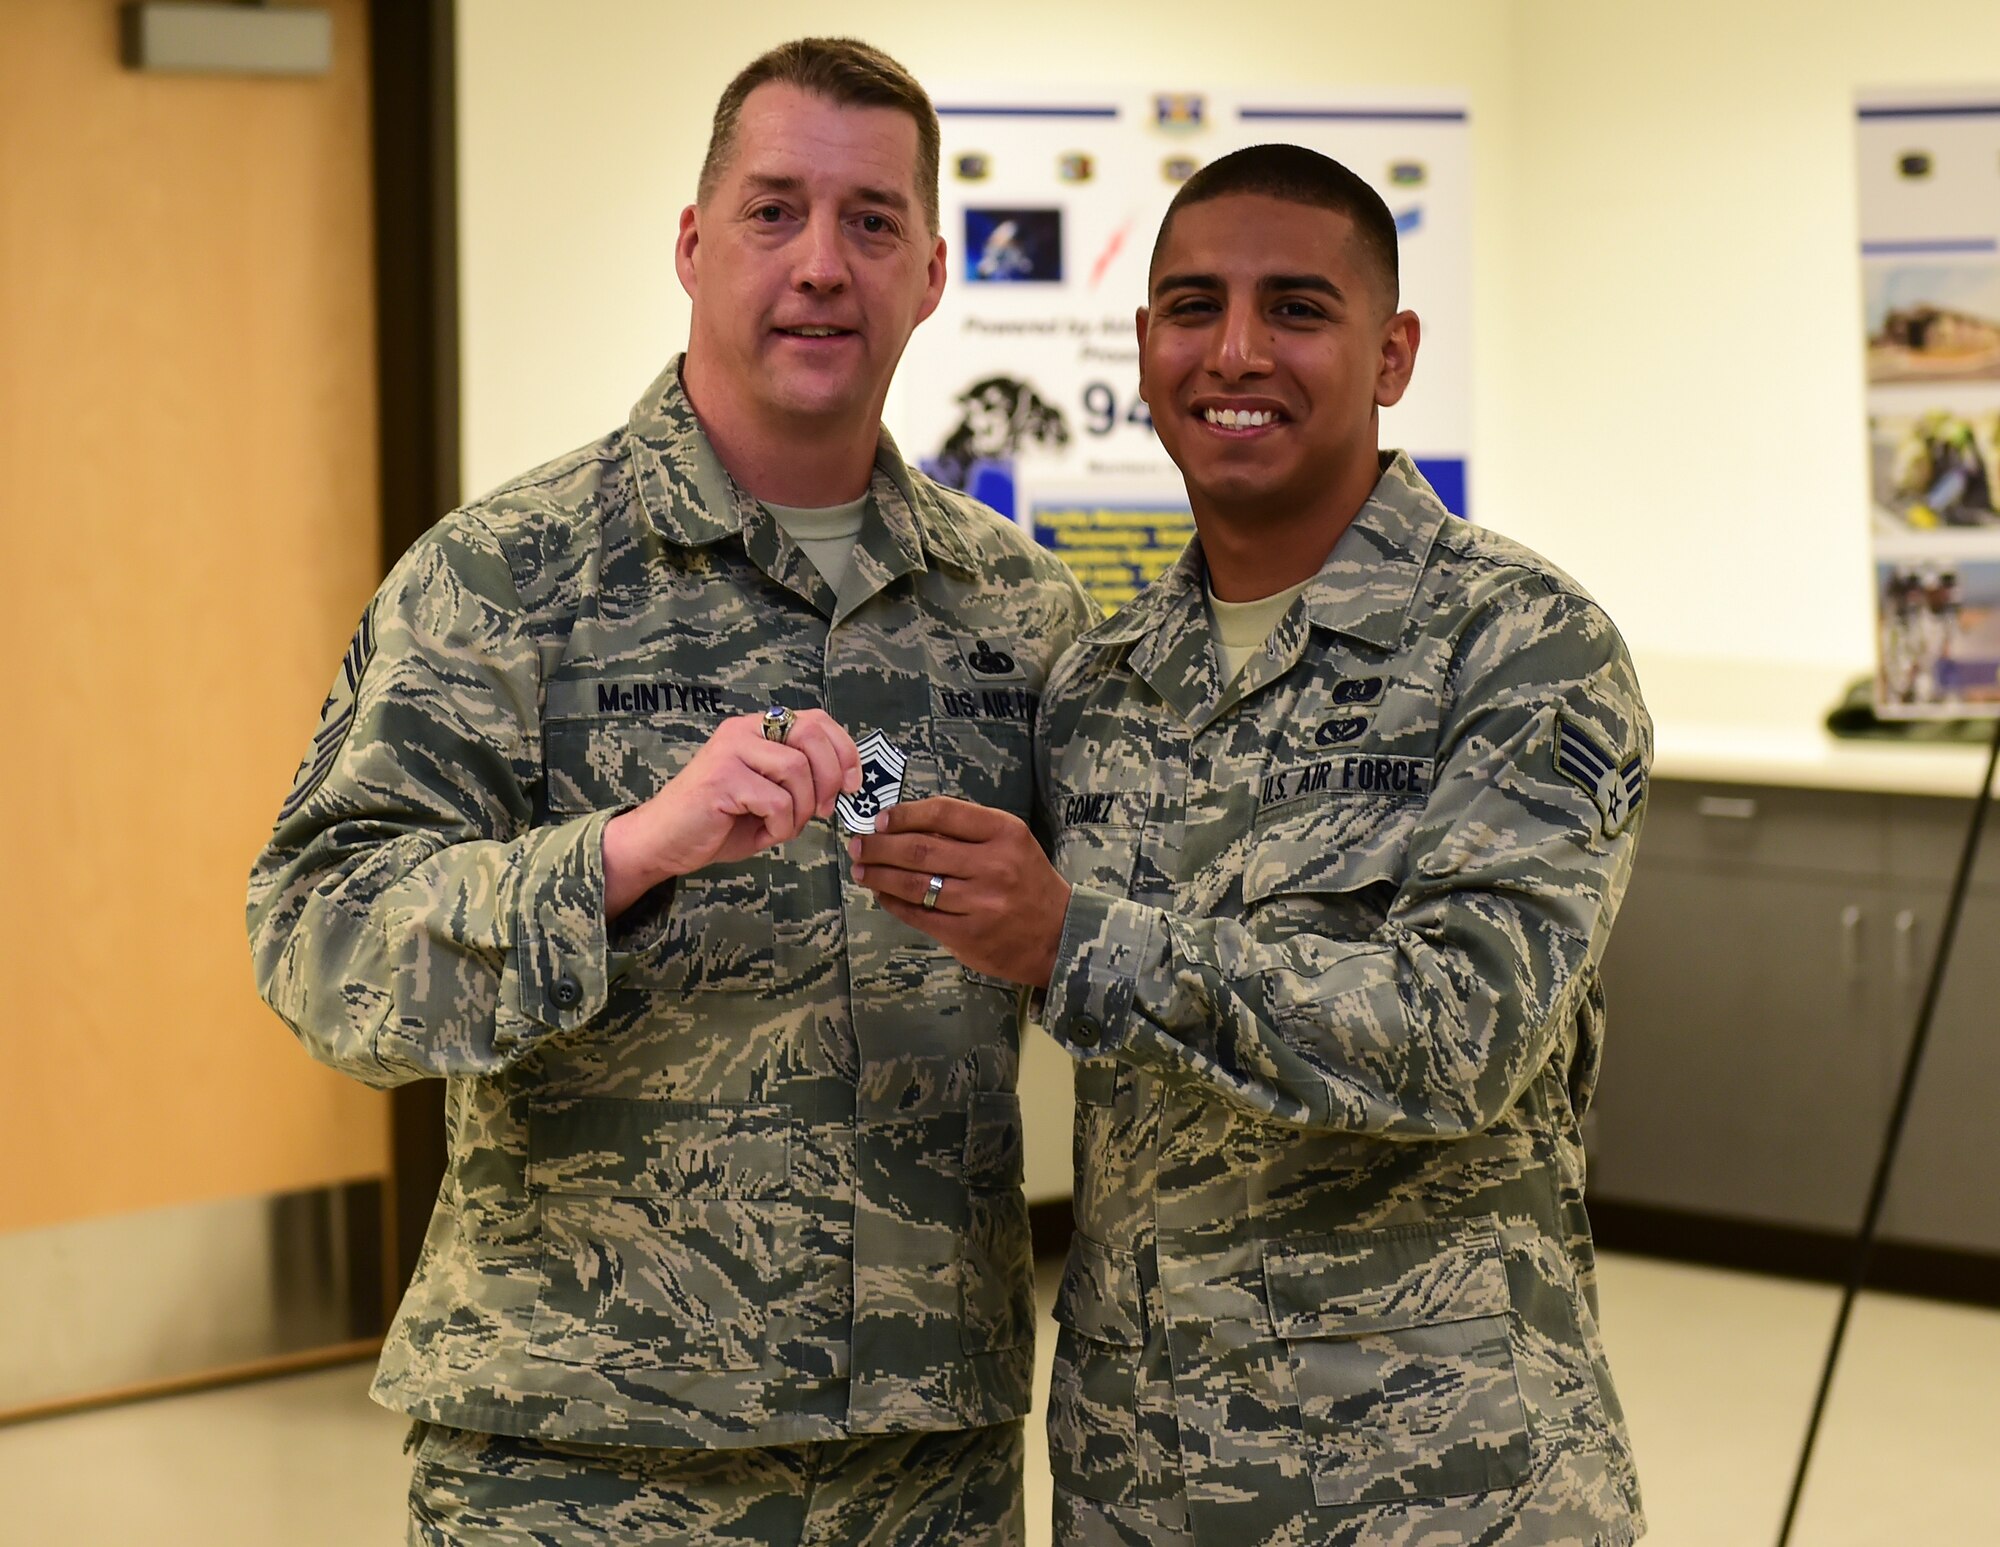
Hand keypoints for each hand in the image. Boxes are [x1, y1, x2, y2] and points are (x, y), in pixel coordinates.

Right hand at [602, 710, 860, 917]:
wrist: (663, 842)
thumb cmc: (718, 821)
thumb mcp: (769, 793)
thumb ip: (800, 779)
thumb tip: (845, 782)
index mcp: (756, 728)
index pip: (816, 719)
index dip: (844, 749)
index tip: (852, 784)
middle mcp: (743, 730)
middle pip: (811, 735)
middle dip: (830, 776)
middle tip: (823, 809)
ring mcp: (730, 751)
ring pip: (797, 770)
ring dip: (802, 809)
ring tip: (784, 827)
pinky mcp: (722, 779)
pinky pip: (777, 801)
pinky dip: (782, 826)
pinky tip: (766, 833)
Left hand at [848, 796, 1070, 987]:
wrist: (1058, 935)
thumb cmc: (1027, 881)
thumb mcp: (1010, 844)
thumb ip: (966, 832)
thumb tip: (905, 825)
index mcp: (1005, 833)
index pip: (944, 812)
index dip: (905, 814)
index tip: (880, 820)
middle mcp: (993, 866)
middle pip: (921, 849)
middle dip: (880, 846)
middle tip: (858, 845)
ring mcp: (980, 903)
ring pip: (914, 884)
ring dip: (879, 875)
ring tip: (860, 869)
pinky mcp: (968, 935)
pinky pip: (918, 915)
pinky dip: (893, 903)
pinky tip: (882, 895)